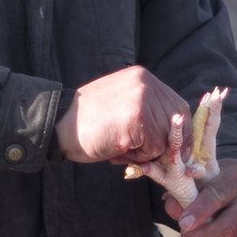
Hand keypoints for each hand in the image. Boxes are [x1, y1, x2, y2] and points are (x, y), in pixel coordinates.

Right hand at [54, 67, 189, 164]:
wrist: (58, 127)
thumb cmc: (87, 122)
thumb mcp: (121, 104)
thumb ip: (147, 109)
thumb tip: (176, 129)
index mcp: (142, 77)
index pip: (177, 105)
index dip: (178, 129)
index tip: (177, 147)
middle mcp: (146, 84)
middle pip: (177, 122)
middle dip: (166, 143)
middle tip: (141, 152)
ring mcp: (142, 100)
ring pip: (166, 138)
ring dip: (147, 152)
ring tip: (121, 146)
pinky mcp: (137, 120)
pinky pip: (154, 149)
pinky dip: (139, 159)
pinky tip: (118, 150)